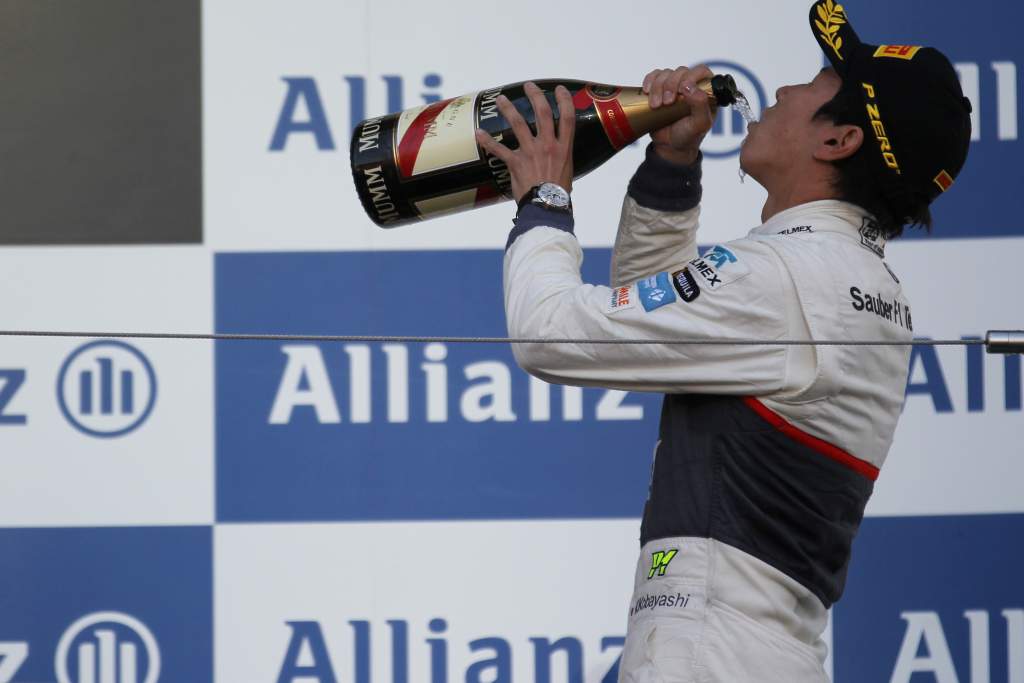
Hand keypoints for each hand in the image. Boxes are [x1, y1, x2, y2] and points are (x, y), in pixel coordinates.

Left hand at [475, 82, 574, 203]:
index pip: (567, 118)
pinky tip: (478, 133)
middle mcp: (548, 145)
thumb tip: (557, 159)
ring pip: (518, 124)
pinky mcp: (515, 162)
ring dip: (508, 109)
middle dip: (535, 96)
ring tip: (500, 100)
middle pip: (542, 113)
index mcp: (563, 148)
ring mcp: (531, 152)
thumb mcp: (567, 172)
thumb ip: (561, 159)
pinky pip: (498, 149)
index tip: (559, 90)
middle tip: (528, 86)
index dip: (564, 101)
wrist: (546, 206)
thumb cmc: (558, 194)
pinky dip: (487, 141)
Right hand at [642, 64, 716, 164]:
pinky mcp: (660, 88)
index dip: (690, 77)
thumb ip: (700, 105)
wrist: (670, 146)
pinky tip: (646, 92)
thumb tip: (689, 86)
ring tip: (656, 105)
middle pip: (681, 71)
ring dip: (658, 87)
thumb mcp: (700, 124)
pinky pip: (654, 76)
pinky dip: (649, 81)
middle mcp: (691, 86)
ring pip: (666, 74)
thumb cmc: (689, 136)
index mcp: (706, 91)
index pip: (701, 71)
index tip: (682, 91)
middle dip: (670, 85)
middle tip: (667, 103)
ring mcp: (675, 86)